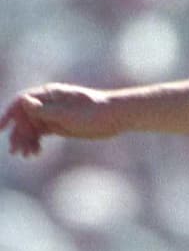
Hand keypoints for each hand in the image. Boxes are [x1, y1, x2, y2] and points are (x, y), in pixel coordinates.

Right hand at [1, 85, 117, 155]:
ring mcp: (53, 115)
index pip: (22, 102)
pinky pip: (41, 134)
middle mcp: (47, 103)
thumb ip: (45, 110)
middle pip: (25, 118)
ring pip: (32, 127)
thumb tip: (24, 100)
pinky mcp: (59, 125)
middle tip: (15, 151)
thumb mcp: (68, 113)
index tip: (1, 128)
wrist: (114, 117)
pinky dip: (36, 143)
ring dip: (26, 140)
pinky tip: (35, 153)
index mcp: (48, 95)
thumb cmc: (93, 112)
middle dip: (18, 134)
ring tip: (26, 155)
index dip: (9, 114)